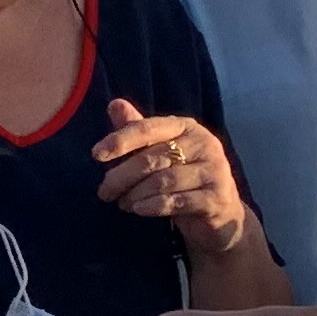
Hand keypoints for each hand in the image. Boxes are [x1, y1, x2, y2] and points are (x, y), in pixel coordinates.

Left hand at [92, 98, 247, 255]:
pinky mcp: (217, 197)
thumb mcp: (160, 151)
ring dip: (136, 194)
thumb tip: (114, 104)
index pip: (148, 128)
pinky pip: (178, 201)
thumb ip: (137, 130)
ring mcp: (214, 171)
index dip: (120, 140)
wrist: (220, 210)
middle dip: (122, 176)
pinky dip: (153, 206)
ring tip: (122, 203)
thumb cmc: (183, 176)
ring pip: (164, 181)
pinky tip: (139, 210)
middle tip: (104, 191)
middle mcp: (204, 144)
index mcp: (187, 127)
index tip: (96, 155)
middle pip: (153, 158)